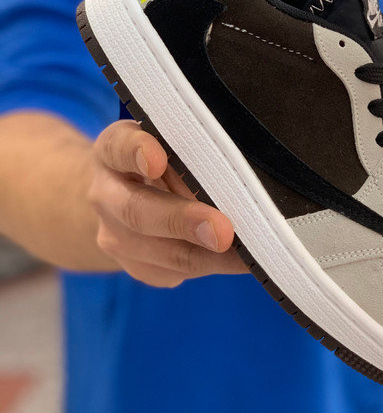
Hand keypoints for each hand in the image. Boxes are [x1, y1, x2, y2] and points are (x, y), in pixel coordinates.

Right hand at [89, 120, 245, 286]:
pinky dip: (212, 265)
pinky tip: (238, 260)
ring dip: (207, 254)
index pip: (117, 147)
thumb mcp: (167, 140)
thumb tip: (233, 172)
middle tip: (222, 231)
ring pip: (163, 252)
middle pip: (137, 211)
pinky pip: (177, 271)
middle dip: (183, 222)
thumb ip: (188, 148)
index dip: (136, 152)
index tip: (157, 159)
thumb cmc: (161, 158)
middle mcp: (106, 195)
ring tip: (246, 254)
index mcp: (112, 150)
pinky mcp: (137, 267)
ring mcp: (116, 237)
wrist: (123, 198)